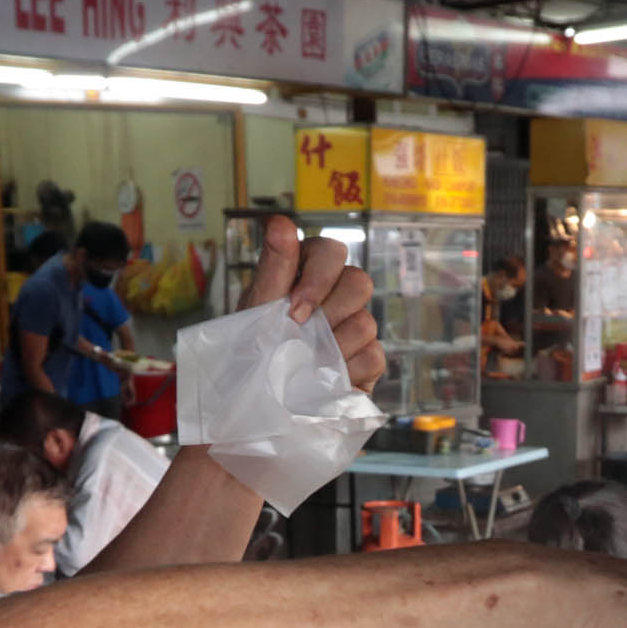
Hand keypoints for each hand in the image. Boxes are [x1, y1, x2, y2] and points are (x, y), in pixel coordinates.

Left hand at [244, 216, 383, 391]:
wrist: (258, 404)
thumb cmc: (253, 351)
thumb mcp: (257, 308)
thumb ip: (273, 267)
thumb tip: (280, 222)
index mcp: (308, 274)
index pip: (331, 252)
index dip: (319, 279)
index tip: (294, 312)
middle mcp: (336, 296)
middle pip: (359, 282)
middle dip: (329, 312)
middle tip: (301, 335)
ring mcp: (354, 328)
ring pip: (366, 322)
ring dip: (331, 346)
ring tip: (305, 363)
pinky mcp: (367, 361)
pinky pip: (373, 356)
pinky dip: (345, 371)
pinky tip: (323, 380)